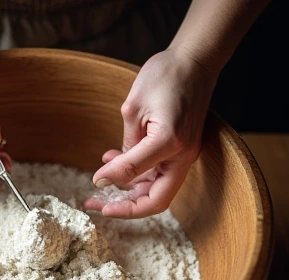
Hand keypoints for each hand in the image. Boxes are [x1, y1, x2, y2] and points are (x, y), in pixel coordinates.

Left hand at [84, 48, 215, 218]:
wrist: (194, 62)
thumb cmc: (165, 76)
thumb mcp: (134, 108)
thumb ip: (125, 147)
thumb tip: (109, 177)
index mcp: (169, 143)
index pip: (136, 175)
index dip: (114, 184)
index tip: (94, 187)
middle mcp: (182, 156)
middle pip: (156, 200)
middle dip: (126, 207)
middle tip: (97, 205)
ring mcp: (185, 156)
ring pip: (157, 190)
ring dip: (130, 193)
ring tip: (101, 186)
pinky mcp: (181, 152)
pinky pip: (159, 173)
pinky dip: (138, 175)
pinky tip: (116, 162)